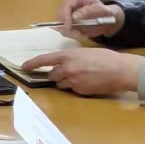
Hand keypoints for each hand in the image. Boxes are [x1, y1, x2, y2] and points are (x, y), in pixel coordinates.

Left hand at [19, 46, 144, 96]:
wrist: (120, 70)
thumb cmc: (105, 57)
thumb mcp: (84, 52)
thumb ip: (71, 57)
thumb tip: (62, 63)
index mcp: (68, 55)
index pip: (44, 60)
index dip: (32, 64)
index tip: (24, 67)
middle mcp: (67, 68)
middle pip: (52, 75)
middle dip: (56, 75)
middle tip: (69, 72)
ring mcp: (73, 81)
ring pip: (61, 84)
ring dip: (65, 82)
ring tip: (81, 77)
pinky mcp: (80, 91)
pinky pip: (72, 90)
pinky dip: (76, 87)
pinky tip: (88, 82)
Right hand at [56, 0, 125, 35]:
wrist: (105, 19)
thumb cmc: (103, 12)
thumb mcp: (99, 10)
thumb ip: (87, 11)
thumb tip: (74, 17)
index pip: (64, 6)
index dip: (65, 17)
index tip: (69, 27)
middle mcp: (67, 4)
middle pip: (59, 16)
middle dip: (67, 27)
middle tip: (79, 34)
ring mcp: (65, 13)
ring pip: (59, 24)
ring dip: (70, 32)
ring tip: (82, 34)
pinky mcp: (65, 21)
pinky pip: (63, 30)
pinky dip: (71, 34)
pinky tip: (80, 33)